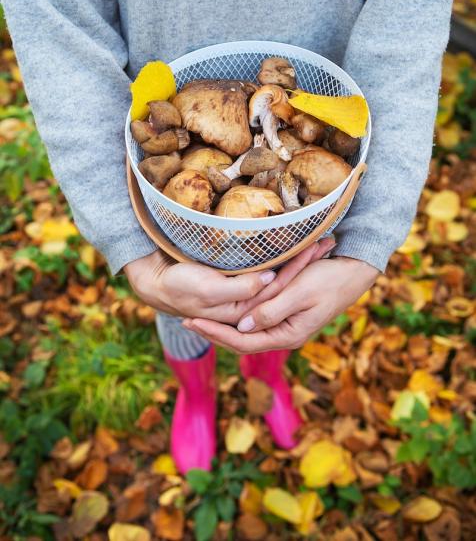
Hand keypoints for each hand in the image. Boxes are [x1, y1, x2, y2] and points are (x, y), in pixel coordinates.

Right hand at [123, 237, 335, 322]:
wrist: (153, 281)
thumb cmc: (178, 285)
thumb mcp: (209, 289)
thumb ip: (241, 289)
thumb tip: (270, 281)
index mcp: (244, 316)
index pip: (279, 293)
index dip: (299, 271)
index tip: (319, 249)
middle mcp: (248, 308)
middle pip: (282, 286)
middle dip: (305, 264)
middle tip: (328, 242)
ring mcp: (242, 299)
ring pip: (276, 280)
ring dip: (296, 260)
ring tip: (319, 243)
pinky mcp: (234, 287)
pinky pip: (262, 274)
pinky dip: (278, 261)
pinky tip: (288, 249)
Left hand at [182, 256, 378, 352]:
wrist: (354, 274)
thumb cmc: (328, 279)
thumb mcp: (299, 292)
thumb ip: (271, 310)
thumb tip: (243, 326)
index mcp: (289, 335)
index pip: (244, 341)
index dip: (216, 333)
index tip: (192, 321)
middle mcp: (286, 336)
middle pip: (242, 341)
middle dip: (214, 332)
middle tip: (186, 321)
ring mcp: (287, 327)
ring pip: (247, 334)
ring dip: (223, 327)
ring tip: (198, 318)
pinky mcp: (287, 316)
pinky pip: (255, 323)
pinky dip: (236, 320)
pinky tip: (223, 311)